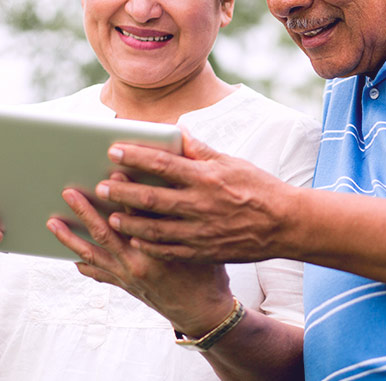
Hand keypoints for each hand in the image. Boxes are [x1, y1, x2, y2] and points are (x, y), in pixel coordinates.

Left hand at [47, 187, 233, 335]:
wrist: (202, 312)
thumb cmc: (206, 275)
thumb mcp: (198, 242)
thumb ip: (181, 216)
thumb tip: (169, 188)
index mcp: (156, 249)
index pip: (135, 214)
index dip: (123, 193)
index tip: (111, 176)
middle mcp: (137, 263)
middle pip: (104, 232)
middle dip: (85, 211)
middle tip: (69, 194)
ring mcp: (128, 276)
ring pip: (92, 254)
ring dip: (71, 238)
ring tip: (54, 223)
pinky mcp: (126, 286)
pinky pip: (99, 274)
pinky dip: (85, 265)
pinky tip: (73, 258)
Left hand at [94, 132, 299, 262]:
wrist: (285, 224)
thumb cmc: (258, 188)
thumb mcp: (231, 163)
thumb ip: (199, 150)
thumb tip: (176, 132)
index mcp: (207, 178)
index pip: (163, 165)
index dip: (135, 157)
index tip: (113, 150)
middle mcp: (201, 205)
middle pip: (152, 199)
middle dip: (122, 193)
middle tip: (101, 187)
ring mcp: (201, 232)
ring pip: (155, 229)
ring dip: (129, 222)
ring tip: (111, 216)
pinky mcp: (204, 252)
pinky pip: (169, 251)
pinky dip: (149, 245)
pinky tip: (134, 239)